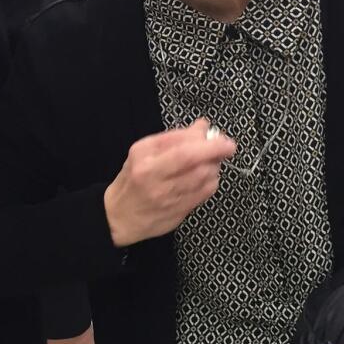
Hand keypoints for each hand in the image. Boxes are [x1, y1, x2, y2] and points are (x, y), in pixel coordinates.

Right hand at [103, 118, 233, 247]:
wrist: (118, 216)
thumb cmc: (132, 179)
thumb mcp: (143, 151)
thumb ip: (174, 138)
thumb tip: (203, 127)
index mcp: (145, 160)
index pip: (183, 150)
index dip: (209, 145)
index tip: (223, 139)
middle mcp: (156, 180)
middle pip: (197, 166)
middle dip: (216, 154)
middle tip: (225, 148)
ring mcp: (168, 199)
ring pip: (204, 180)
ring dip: (214, 168)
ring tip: (209, 162)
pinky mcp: (179, 213)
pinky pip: (204, 194)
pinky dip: (211, 182)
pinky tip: (205, 178)